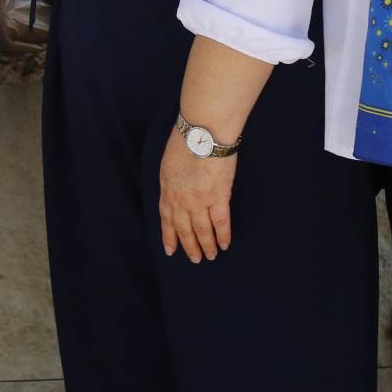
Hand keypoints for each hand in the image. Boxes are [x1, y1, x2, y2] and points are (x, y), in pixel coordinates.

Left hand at [159, 132, 235, 262]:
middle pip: (184, 229)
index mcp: (167, 189)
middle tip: (195, 259)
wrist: (202, 132)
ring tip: (210, 256)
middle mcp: (181, 199)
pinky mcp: (219, 197)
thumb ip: (172, 180)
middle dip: (189, 246)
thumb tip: (176, 191)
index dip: (169, 236)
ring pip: (202, 230)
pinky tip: (225, 244)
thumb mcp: (168, 162)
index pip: (166, 218)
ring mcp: (200, 200)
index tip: (171, 250)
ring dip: (206, 246)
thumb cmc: (185, 140)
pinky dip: (223, 236)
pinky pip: (221, 222)